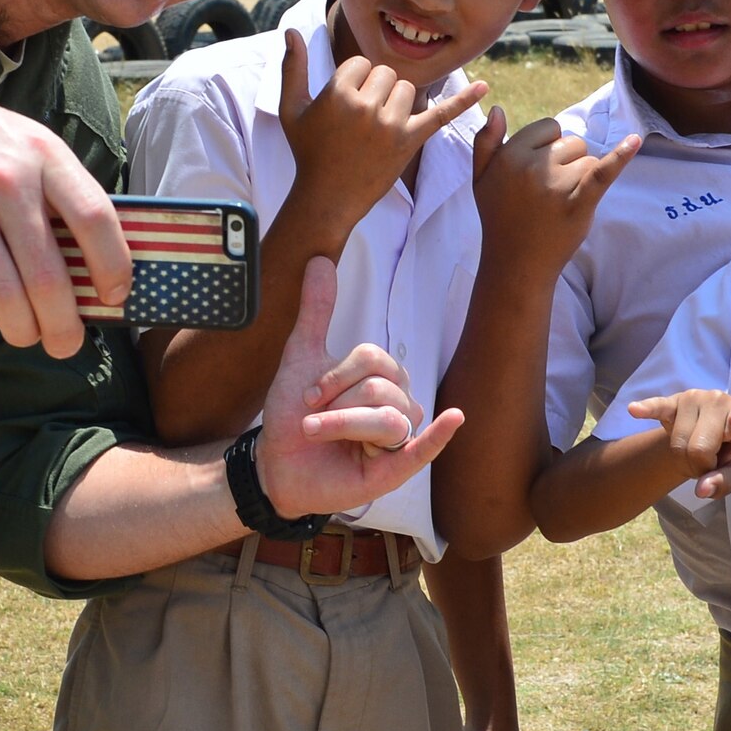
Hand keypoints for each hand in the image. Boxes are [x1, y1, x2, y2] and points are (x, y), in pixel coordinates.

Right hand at [0, 59, 127, 358]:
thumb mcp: (25, 142)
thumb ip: (58, 192)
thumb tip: (96, 261)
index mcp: (44, 155)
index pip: (95, 219)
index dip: (113, 266)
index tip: (115, 296)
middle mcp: (7, 181)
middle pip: (49, 276)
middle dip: (64, 325)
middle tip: (68, 344)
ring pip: (6, 296)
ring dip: (24, 330)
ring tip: (29, 336)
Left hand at [256, 257, 461, 516]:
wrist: (275, 465)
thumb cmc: (294, 415)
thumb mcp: (302, 358)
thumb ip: (317, 312)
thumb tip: (320, 261)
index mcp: (382, 378)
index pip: (373, 360)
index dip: (335, 376)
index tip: (307, 396)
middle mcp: (398, 403)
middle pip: (380, 389)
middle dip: (335, 405)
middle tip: (313, 421)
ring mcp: (400, 437)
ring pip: (387, 418)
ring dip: (342, 425)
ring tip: (319, 435)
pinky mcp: (396, 470)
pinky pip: (424, 448)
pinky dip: (440, 434)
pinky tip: (454, 419)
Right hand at [277, 29, 485, 231]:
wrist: (327, 199)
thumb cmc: (308, 152)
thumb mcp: (292, 110)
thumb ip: (291, 68)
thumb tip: (291, 31)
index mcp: (338, 93)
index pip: (361, 64)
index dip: (354, 82)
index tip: (345, 107)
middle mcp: (366, 106)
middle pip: (386, 74)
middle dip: (376, 91)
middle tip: (360, 122)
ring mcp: (390, 125)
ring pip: (406, 90)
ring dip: (395, 103)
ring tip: (376, 130)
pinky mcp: (410, 142)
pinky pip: (440, 114)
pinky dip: (463, 101)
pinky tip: (484, 87)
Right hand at [471, 109, 638, 275]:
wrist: (515, 265)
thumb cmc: (499, 218)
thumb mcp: (480, 179)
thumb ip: (485, 142)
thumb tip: (496, 108)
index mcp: (509, 155)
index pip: (548, 127)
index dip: (546, 147)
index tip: (536, 173)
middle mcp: (532, 167)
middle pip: (571, 142)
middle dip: (566, 161)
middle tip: (547, 193)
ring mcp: (557, 186)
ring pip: (588, 160)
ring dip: (581, 178)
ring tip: (560, 203)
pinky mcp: (579, 204)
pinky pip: (602, 174)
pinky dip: (620, 157)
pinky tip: (634, 141)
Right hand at [626, 389, 730, 499]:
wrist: (720, 435)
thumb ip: (725, 483)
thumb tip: (701, 491)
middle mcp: (721, 401)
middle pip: (698, 449)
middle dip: (699, 466)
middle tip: (708, 463)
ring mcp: (695, 398)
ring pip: (678, 443)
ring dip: (683, 457)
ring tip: (696, 453)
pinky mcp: (674, 400)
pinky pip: (658, 406)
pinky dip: (647, 409)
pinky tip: (634, 409)